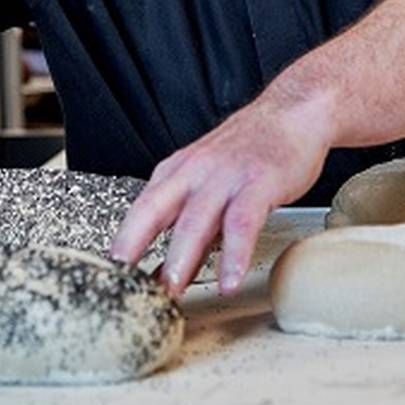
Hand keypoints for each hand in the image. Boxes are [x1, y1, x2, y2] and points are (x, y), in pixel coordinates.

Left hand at [110, 94, 332, 295]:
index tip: (111, 276)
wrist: (293, 111)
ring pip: (195, 220)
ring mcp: (225, 176)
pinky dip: (234, 254)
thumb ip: (189, 222)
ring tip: (174, 292)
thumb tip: (170, 269)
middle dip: (137, 251)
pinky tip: (229, 280)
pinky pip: (242, 223)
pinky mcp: (259, 183)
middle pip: (155, 212)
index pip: (139, 210)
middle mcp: (194, 171)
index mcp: (176, 172)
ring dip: (181, 259)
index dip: (121, 243)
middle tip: (129, 289)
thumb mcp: (208, 180)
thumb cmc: (250, 150)